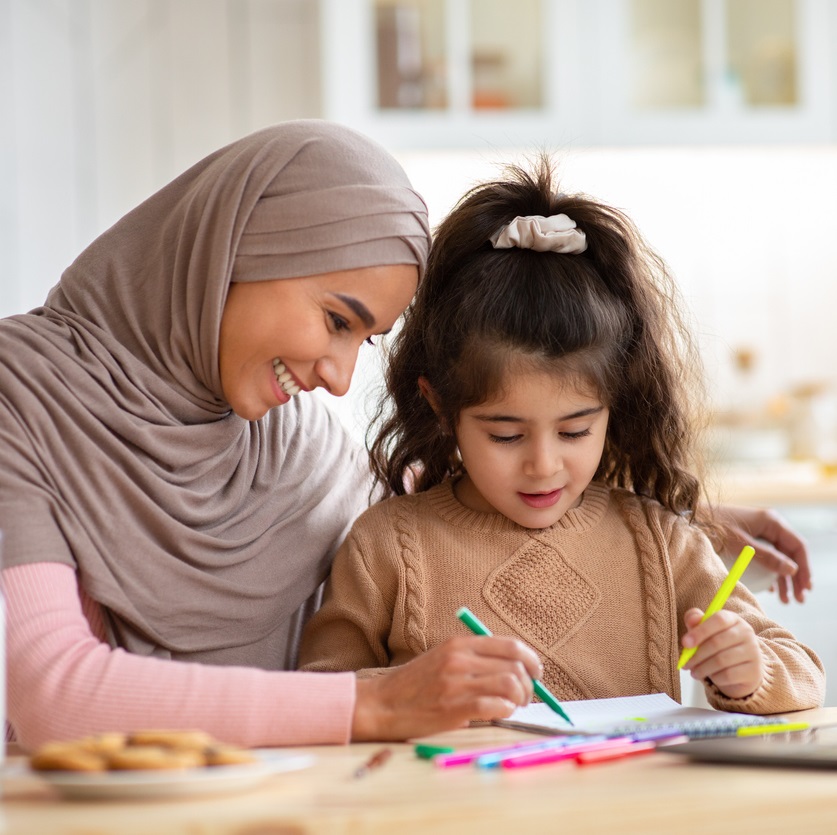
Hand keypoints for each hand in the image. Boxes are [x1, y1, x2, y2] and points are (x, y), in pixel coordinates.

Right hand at [351, 636, 540, 740]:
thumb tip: (514, 669)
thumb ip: (473, 658)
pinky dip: (505, 711)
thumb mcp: (442, 657)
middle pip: (515, 666)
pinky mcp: (453, 707)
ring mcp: (456, 682)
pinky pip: (495, 706)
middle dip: (530, 684)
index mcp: (459, 643)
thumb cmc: (415, 684)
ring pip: (510, 684)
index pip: (510, 645)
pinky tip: (500, 713)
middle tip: (526, 696)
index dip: (532, 660)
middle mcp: (459, 658)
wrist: (382, 703)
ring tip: (513, 706)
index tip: (537, 673)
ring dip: (520, 698)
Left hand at [680, 607, 763, 699]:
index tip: (685, 642)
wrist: (742, 670)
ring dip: (702, 668)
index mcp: (733, 619)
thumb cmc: (718, 646)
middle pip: (717, 642)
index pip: (718, 619)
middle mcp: (746, 633)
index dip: (700, 631)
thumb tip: (691, 620)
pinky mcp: (754, 671)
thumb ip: (695, 622)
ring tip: (694, 672)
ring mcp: (753, 652)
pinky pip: (728, 675)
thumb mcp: (705, 631)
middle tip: (685, 663)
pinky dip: (715, 677)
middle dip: (696, 654)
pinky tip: (710, 677)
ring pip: (721, 660)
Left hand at [712, 504, 810, 603]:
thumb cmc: (714, 528)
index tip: (805, 588)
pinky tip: (770, 589)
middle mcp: (768, 525)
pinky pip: (766, 556)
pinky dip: (769, 572)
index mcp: (771, 522)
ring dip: (783, 578)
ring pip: (778, 557)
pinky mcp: (748, 538)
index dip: (804, 568)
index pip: (797, 546)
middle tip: (798, 599)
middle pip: (790, 553)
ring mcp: (758, 531)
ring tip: (785, 600)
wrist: (689, 518)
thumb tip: (792, 570)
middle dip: (795, 577)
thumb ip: (767, 557)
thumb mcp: (741, 545)